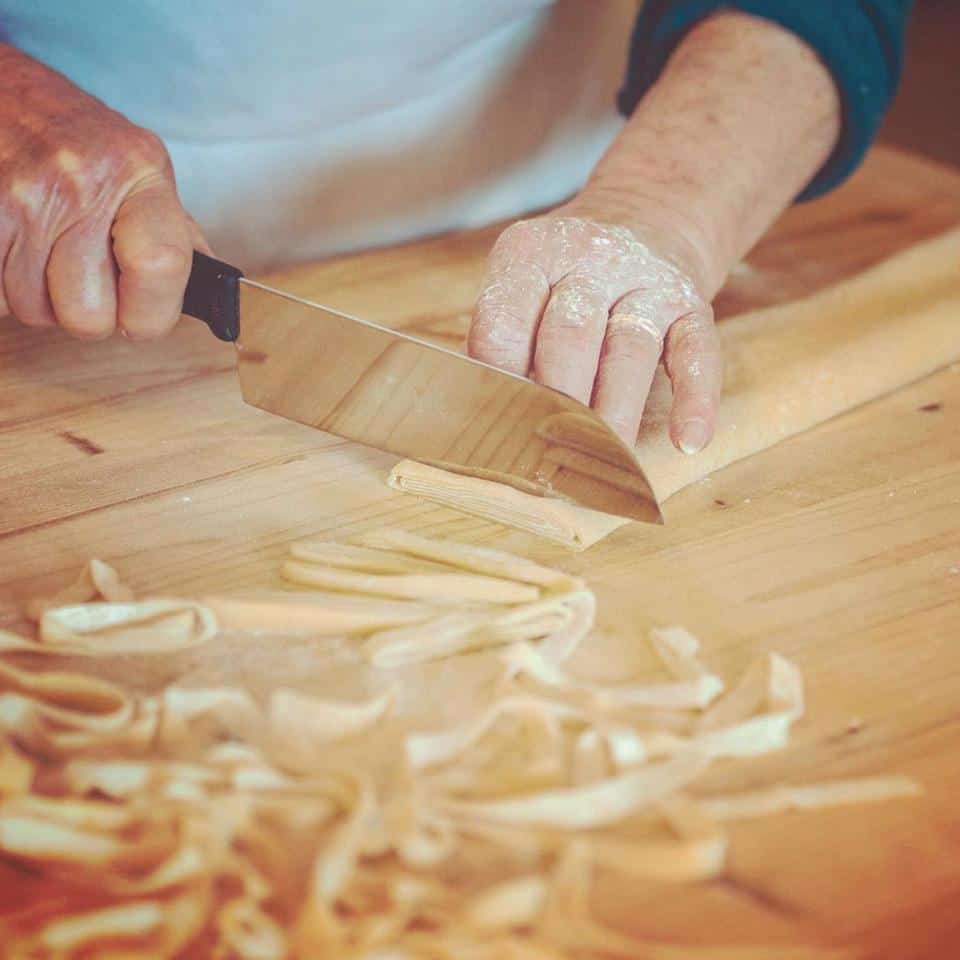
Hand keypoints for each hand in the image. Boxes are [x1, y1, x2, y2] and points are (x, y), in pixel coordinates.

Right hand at [0, 45, 206, 340]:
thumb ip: (176, 235)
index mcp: (138, 173)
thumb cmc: (77, 142)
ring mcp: (19, 198)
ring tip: (41, 251)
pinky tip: (11, 249)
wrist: (2, 93)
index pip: (162, 266)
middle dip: (85, 312)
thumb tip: (214, 296)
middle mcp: (79, 182)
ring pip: (34, 311)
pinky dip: (1, 287)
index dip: (152, 315)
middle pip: (88, 315)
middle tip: (81, 277)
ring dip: (37, 298)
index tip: (142, 318)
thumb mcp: (141, 171)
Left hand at [468, 209, 721, 452]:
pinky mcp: (691, 305)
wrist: (649, 211)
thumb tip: (485, 415)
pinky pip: (697, 353)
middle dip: (557, 400)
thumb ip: (502, 338)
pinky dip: (695, 400)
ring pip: (629, 352)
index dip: (497, 380)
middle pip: (568, 336)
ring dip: (615, 412)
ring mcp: (645, 281)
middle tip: (546, 452)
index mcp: (530, 254)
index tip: (495, 427)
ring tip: (605, 459)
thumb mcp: (523, 280)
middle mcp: (590, 260)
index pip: (505, 322)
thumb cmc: (565, 275)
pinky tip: (688, 442)